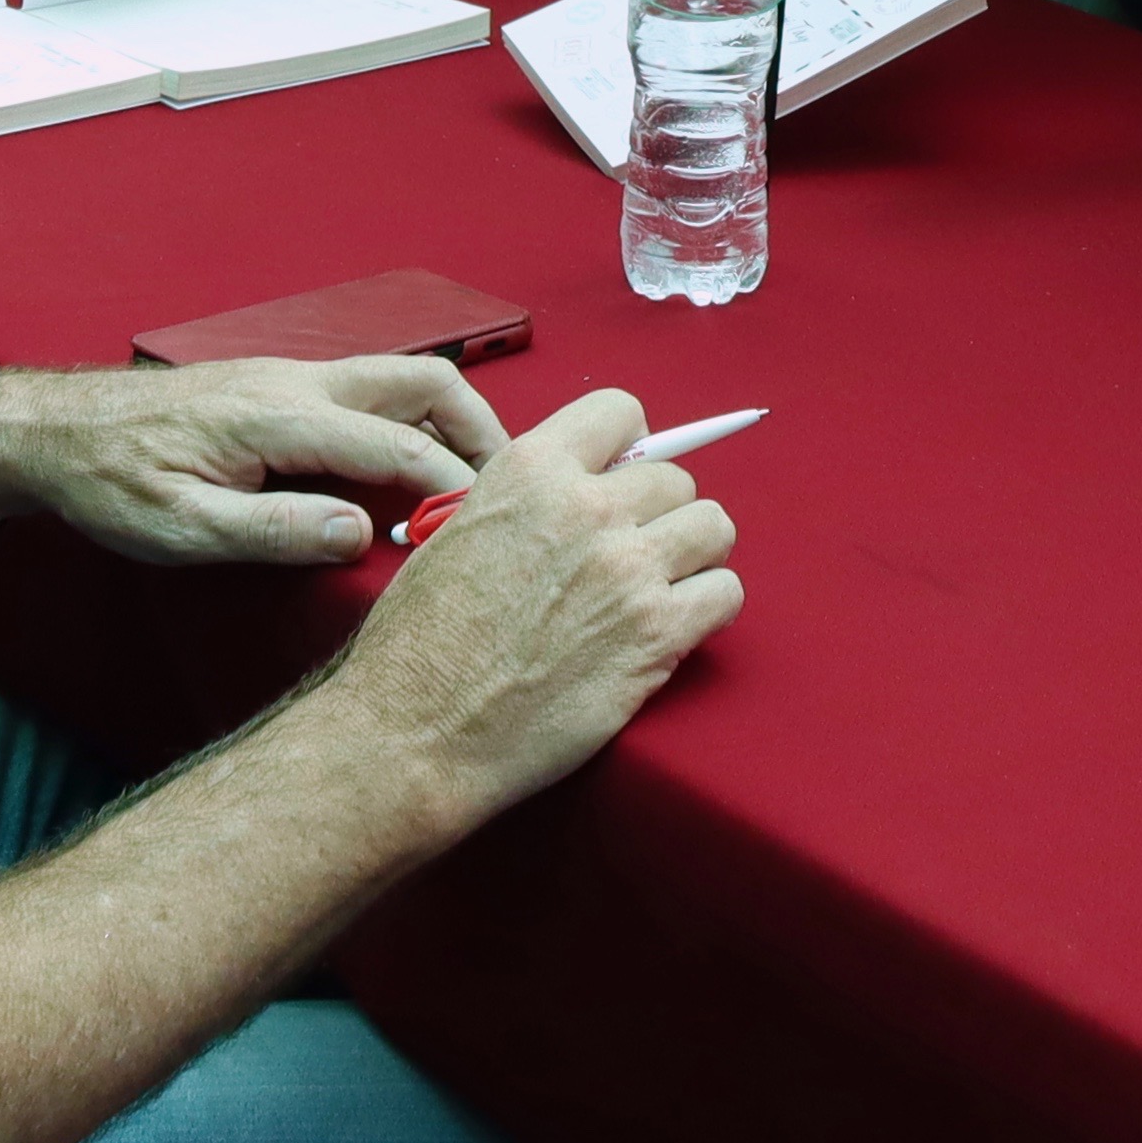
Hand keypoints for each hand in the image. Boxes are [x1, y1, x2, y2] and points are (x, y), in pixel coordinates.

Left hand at [0, 356, 497, 566]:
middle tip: (513, 492)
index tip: (494, 527)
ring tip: (477, 486)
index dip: (454, 484)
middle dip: (481, 429)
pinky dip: (415, 421)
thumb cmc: (110, 484)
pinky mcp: (281, 387)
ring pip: (402, 378)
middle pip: (422, 381)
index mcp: (278, 416)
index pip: (396, 442)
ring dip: (451, 422)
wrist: (56, 431)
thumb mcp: (182, 528)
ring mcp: (292, 376)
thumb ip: (273, 532)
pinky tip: (415, 471)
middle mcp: (297, 380)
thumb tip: (362, 535)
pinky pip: (371, 390)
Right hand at [330, 389, 743, 823]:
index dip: (627, 448)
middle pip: (675, 479)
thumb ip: (528, 500)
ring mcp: (628, 569)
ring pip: (713, 527)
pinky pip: (725, 592)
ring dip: (692, 556)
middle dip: (658, 515)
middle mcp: (587, 507)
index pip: (620, 411)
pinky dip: (707, 608)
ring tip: (659, 589)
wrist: (416, 731)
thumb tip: (586, 489)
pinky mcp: (657, 634)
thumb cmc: (422, 643)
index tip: (622, 479)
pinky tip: (671, 629)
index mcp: (530, 469)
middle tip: (629, 556)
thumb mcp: (456, 531)